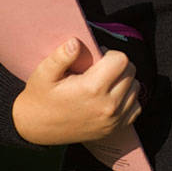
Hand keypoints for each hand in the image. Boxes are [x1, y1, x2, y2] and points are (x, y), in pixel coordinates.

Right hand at [12, 39, 140, 145]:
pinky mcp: (116, 128)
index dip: (110, 54)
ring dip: (123, 82)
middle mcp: (108, 105)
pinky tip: (109, 97)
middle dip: (117, 66)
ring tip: (103, 83)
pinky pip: (136, 106)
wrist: (35, 128)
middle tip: (98, 70)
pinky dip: (127, 99)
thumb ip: (61, 56)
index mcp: (92, 89)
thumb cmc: (40, 98)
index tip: (97, 59)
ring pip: (135, 88)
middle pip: (130, 72)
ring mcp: (114, 120)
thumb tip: (76, 42)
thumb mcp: (43, 73)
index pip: (121, 60)